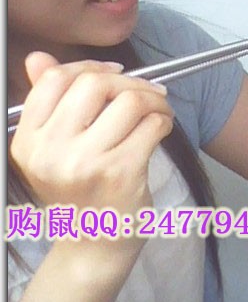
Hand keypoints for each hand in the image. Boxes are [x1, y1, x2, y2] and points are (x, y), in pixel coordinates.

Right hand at [10, 52, 173, 214]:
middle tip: (145, 91)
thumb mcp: (53, 148)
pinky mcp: (121, 174)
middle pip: (95, 84)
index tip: (114, 74)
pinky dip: (164, 120)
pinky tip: (162, 128)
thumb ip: (48, 100)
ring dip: (154, 99)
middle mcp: (51, 152)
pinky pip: (152, 124)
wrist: (94, 244)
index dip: (90, 67)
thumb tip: (38, 57)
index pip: (55, 79)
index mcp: (29, 141)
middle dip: (130, 81)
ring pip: (130, 101)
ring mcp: (86, 164)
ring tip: (159, 109)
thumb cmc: (79, 189)